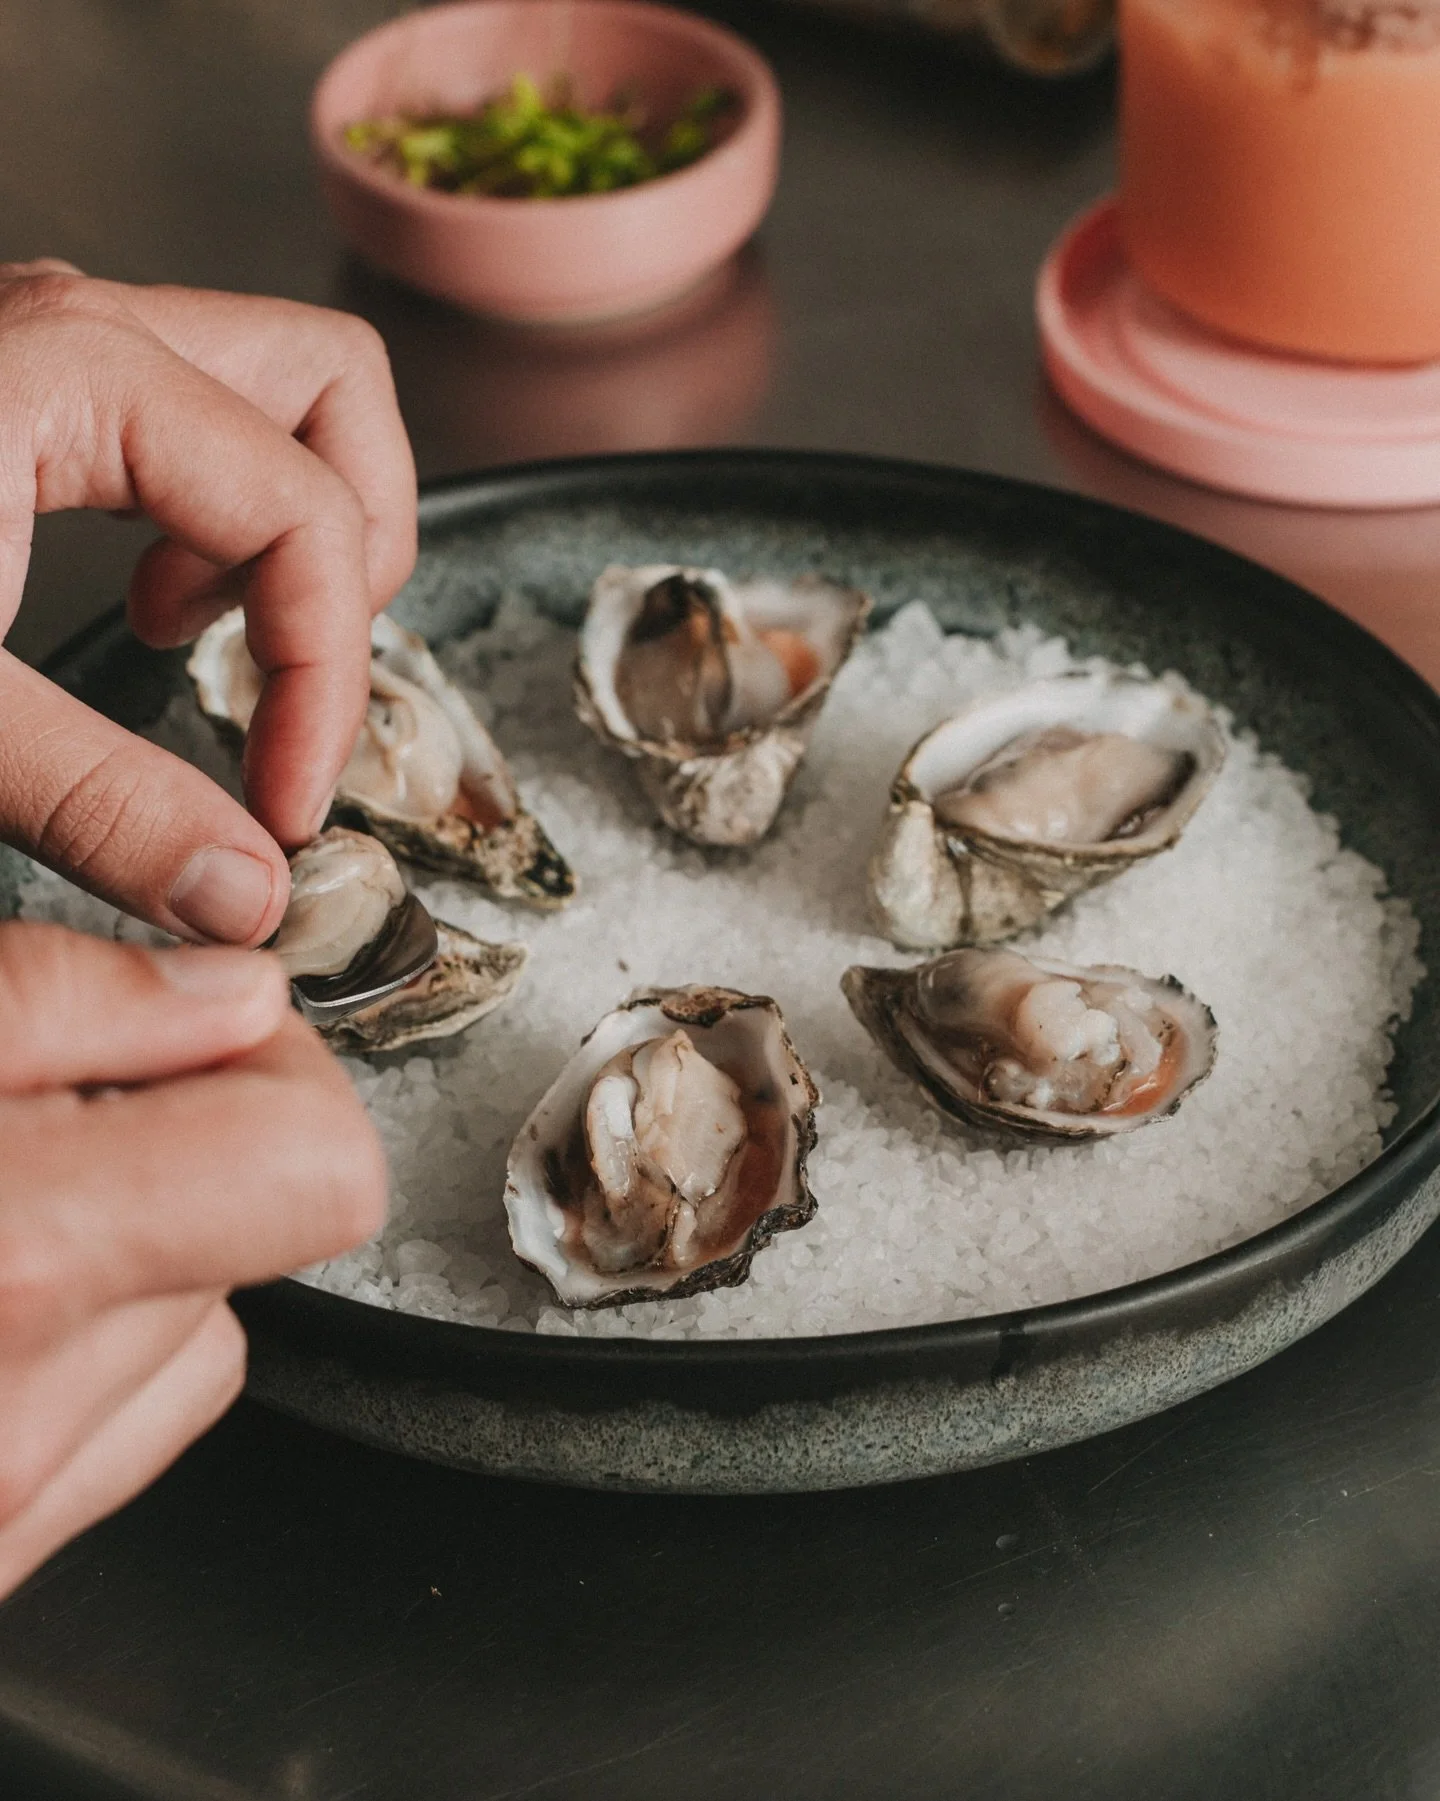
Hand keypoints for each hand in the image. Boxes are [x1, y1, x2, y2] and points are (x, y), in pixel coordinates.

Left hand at [0, 262, 416, 944]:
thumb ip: (100, 804)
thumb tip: (243, 892)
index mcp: (78, 375)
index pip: (306, 518)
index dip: (325, 678)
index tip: (287, 808)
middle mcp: (88, 331)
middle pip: (333, 389)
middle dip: (356, 551)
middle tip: (304, 679)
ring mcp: (62, 346)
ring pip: (281, 390)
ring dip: (297, 524)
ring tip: (222, 643)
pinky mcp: (36, 388)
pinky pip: (202, 418)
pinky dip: (223, 516)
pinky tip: (160, 608)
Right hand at [0, 920, 386, 1598]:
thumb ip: (62, 1004)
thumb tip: (234, 994)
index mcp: (18, 1261)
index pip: (324, 1165)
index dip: (278, 1069)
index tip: (201, 1027)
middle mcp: (22, 1422)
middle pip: (269, 1238)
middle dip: (183, 1139)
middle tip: (58, 1104)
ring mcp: (8, 1509)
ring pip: (200, 1329)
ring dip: (132, 1244)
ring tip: (9, 1196)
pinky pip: (124, 1422)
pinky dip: (86, 1345)